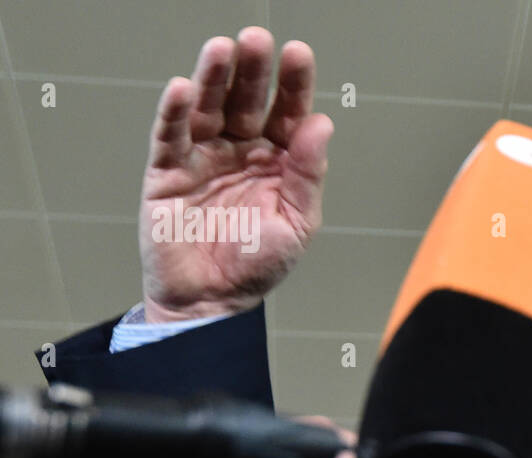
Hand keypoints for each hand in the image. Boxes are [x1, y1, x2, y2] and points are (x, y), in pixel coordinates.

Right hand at [139, 26, 332, 322]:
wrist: (212, 303)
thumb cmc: (258, 265)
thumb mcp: (297, 223)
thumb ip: (308, 174)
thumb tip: (322, 124)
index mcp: (279, 161)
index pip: (288, 113)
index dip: (293, 83)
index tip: (297, 54)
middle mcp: (241, 151)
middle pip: (246, 101)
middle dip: (252, 70)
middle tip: (256, 39)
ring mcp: (204, 158)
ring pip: (208, 109)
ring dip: (213, 78)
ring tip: (220, 50)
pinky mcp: (168, 172)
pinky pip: (170, 137)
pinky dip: (175, 112)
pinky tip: (183, 88)